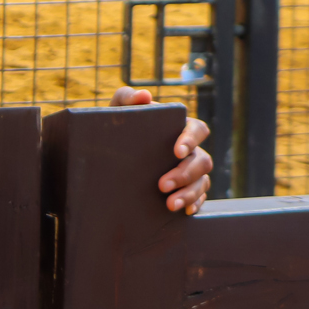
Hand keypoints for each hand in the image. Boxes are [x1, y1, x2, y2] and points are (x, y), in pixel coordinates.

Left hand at [109, 86, 211, 214]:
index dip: (191, 139)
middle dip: (185, 174)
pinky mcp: (185, 189)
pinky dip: (195, 204)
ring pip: (203, 181)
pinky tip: (183, 211)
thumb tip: (144, 96)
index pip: (197, 130)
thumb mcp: (117, 112)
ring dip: (189, 193)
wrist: (105, 154)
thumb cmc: (117, 128)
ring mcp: (189, 171)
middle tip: (162, 185)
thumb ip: (127, 98)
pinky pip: (200, 197)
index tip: (177, 151)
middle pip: (202, 160)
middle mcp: (189, 150)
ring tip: (169, 204)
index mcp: (178, 128)